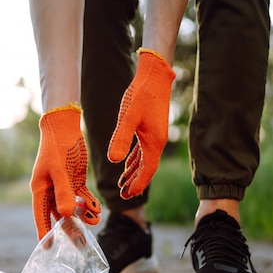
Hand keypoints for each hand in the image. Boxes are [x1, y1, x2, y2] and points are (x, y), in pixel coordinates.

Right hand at [30, 105, 100, 240]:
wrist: (65, 126)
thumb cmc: (57, 147)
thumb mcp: (60, 170)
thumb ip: (64, 192)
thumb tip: (66, 215)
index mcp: (40, 189)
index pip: (41, 215)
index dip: (44, 231)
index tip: (47, 248)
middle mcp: (50, 190)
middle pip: (59, 215)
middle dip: (70, 229)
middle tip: (81, 245)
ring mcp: (63, 186)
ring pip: (72, 208)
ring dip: (83, 216)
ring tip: (95, 223)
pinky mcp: (75, 181)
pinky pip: (82, 198)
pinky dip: (89, 204)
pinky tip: (97, 210)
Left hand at [107, 48, 175, 198]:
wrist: (155, 75)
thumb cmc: (141, 94)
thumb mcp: (128, 117)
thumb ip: (121, 139)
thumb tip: (114, 161)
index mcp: (154, 142)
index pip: (147, 170)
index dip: (138, 184)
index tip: (127, 196)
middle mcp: (157, 142)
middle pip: (147, 168)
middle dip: (135, 182)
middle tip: (123, 195)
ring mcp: (155, 135)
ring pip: (145, 160)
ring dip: (134, 172)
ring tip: (123, 183)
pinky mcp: (151, 128)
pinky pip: (143, 150)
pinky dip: (136, 159)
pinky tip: (127, 162)